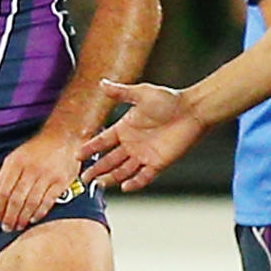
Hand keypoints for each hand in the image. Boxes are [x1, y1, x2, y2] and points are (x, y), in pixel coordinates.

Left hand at [0, 127, 83, 231]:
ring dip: (23, 218)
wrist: (64, 137)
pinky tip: (33, 219)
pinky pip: (48, 201)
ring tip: (19, 226)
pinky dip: (39, 213)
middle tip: (7, 227)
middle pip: (17, 199)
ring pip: (31, 202)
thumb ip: (2, 177)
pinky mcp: (61, 181)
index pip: (4, 190)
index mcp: (17, 163)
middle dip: (10, 216)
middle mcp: (31, 169)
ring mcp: (47, 175)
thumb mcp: (15, 158)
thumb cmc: (37, 149)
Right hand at [79, 79, 204, 190]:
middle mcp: (132, 144)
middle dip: (96, 169)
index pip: (103, 141)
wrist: (192, 111)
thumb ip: (121, 92)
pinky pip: (144, 176)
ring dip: (110, 178)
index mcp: (125, 128)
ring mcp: (144, 155)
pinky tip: (124, 186)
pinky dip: (134, 182)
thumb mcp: (142, 94)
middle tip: (83, 177)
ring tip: (98, 185)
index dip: (90, 148)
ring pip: (123, 170)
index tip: (78, 155)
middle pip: (110, 160)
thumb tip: (102, 83)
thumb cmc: (170, 100)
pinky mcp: (158, 163)